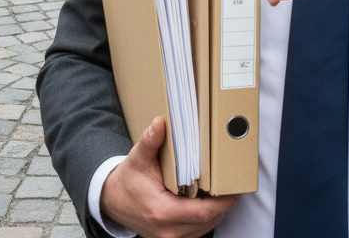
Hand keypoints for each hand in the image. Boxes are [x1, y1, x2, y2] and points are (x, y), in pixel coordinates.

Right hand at [101, 116, 239, 237]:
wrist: (113, 202)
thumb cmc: (128, 181)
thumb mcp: (137, 159)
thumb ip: (150, 141)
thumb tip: (160, 123)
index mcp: (161, 211)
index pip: (203, 212)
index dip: (223, 201)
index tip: (235, 189)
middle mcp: (167, 230)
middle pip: (208, 220)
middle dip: (223, 203)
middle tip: (230, 184)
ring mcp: (170, 237)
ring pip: (205, 227)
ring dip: (215, 210)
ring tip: (218, 190)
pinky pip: (197, 230)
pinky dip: (205, 217)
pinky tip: (204, 201)